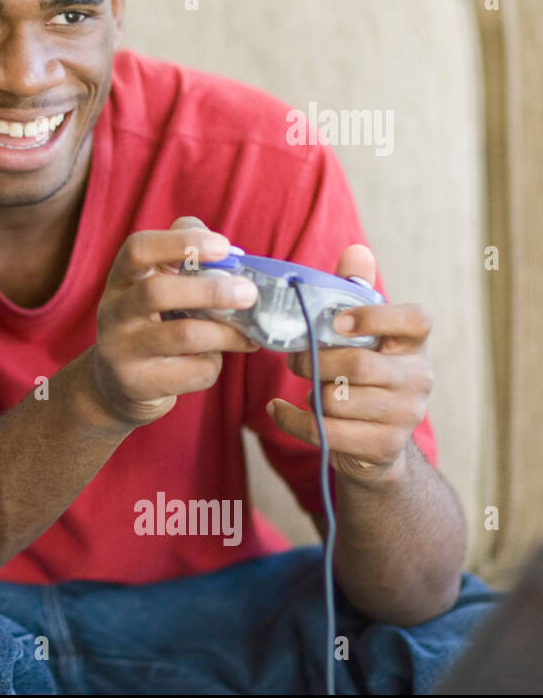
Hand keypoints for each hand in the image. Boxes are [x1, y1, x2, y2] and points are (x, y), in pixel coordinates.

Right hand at [88, 216, 259, 428]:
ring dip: (226, 333)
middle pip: (158, 292)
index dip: (181, 243)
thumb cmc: (150, 326)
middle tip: (248, 293)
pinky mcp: (138, 384)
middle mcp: (113, 312)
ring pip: (183, 335)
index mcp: (121, 280)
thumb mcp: (155, 289)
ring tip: (249, 335)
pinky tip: (213, 361)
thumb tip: (228, 250)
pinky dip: (213, 365)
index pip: (138, 249)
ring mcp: (121, 350)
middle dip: (211, 291)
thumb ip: (184, 261)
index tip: (223, 246)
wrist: (117, 385)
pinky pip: (192, 372)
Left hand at [267, 244, 432, 477]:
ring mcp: (405, 415)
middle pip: (358, 366)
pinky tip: (278, 410)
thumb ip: (356, 293)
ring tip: (307, 388)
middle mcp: (419, 378)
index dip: (376, 316)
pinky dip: (292, 420)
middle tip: (294, 358)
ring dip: (310, 393)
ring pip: (338, 400)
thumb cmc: (362, 375)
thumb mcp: (361, 335)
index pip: (416, 319)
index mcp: (414, 344)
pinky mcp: (384, 446)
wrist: (376, 442)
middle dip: (315, 361)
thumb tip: (356, 250)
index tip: (337, 322)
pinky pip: (326, 431)